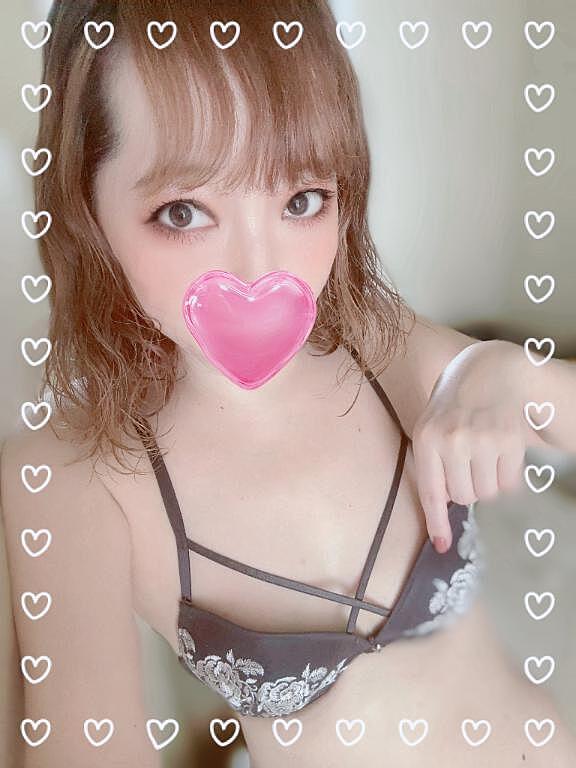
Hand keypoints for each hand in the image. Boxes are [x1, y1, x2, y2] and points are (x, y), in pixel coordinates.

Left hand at [412, 340, 530, 552]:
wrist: (487, 371)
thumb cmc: (452, 407)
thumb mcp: (429, 428)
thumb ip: (431, 467)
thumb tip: (441, 514)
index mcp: (426, 439)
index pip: (430, 492)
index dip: (436, 523)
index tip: (442, 546)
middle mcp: (452, 440)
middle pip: (462, 497)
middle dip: (465, 488)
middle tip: (466, 464)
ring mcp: (482, 440)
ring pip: (486, 494)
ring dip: (486, 483)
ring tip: (482, 456)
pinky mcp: (509, 440)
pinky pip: (509, 484)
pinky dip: (506, 477)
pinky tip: (499, 453)